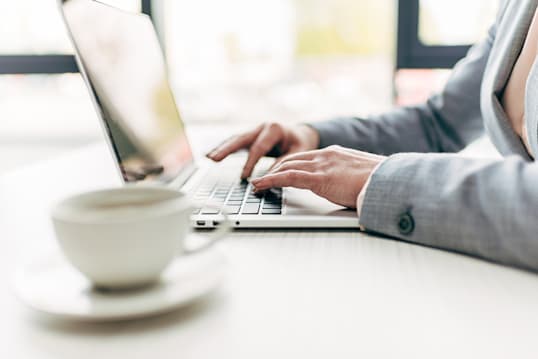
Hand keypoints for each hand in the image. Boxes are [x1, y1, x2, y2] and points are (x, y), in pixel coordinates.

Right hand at [206, 123, 319, 178]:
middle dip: (226, 149)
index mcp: (274, 128)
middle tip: (214, 159)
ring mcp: (254, 131)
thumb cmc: (300, 143)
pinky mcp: (250, 137)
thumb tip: (271, 176)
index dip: (250, 163)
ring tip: (208, 157)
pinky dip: (223, 148)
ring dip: (221, 148)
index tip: (244, 177)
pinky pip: (234, 142)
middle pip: (240, 139)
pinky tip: (211, 154)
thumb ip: (285, 162)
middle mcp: (261, 127)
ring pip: (234, 139)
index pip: (259, 148)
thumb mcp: (299, 152)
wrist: (301, 134)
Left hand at [251, 145, 385, 207]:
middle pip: (292, 159)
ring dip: (268, 176)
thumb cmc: (381, 182)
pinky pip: (288, 177)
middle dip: (274, 169)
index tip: (279, 171)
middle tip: (262, 179)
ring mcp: (322, 165)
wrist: (391, 181)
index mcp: (336, 154)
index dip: (289, 165)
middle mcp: (326, 155)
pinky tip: (260, 185)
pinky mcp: (319, 178)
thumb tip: (350, 189)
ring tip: (256, 185)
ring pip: (286, 167)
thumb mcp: (361, 177)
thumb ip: (349, 179)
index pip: (306, 158)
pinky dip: (271, 181)